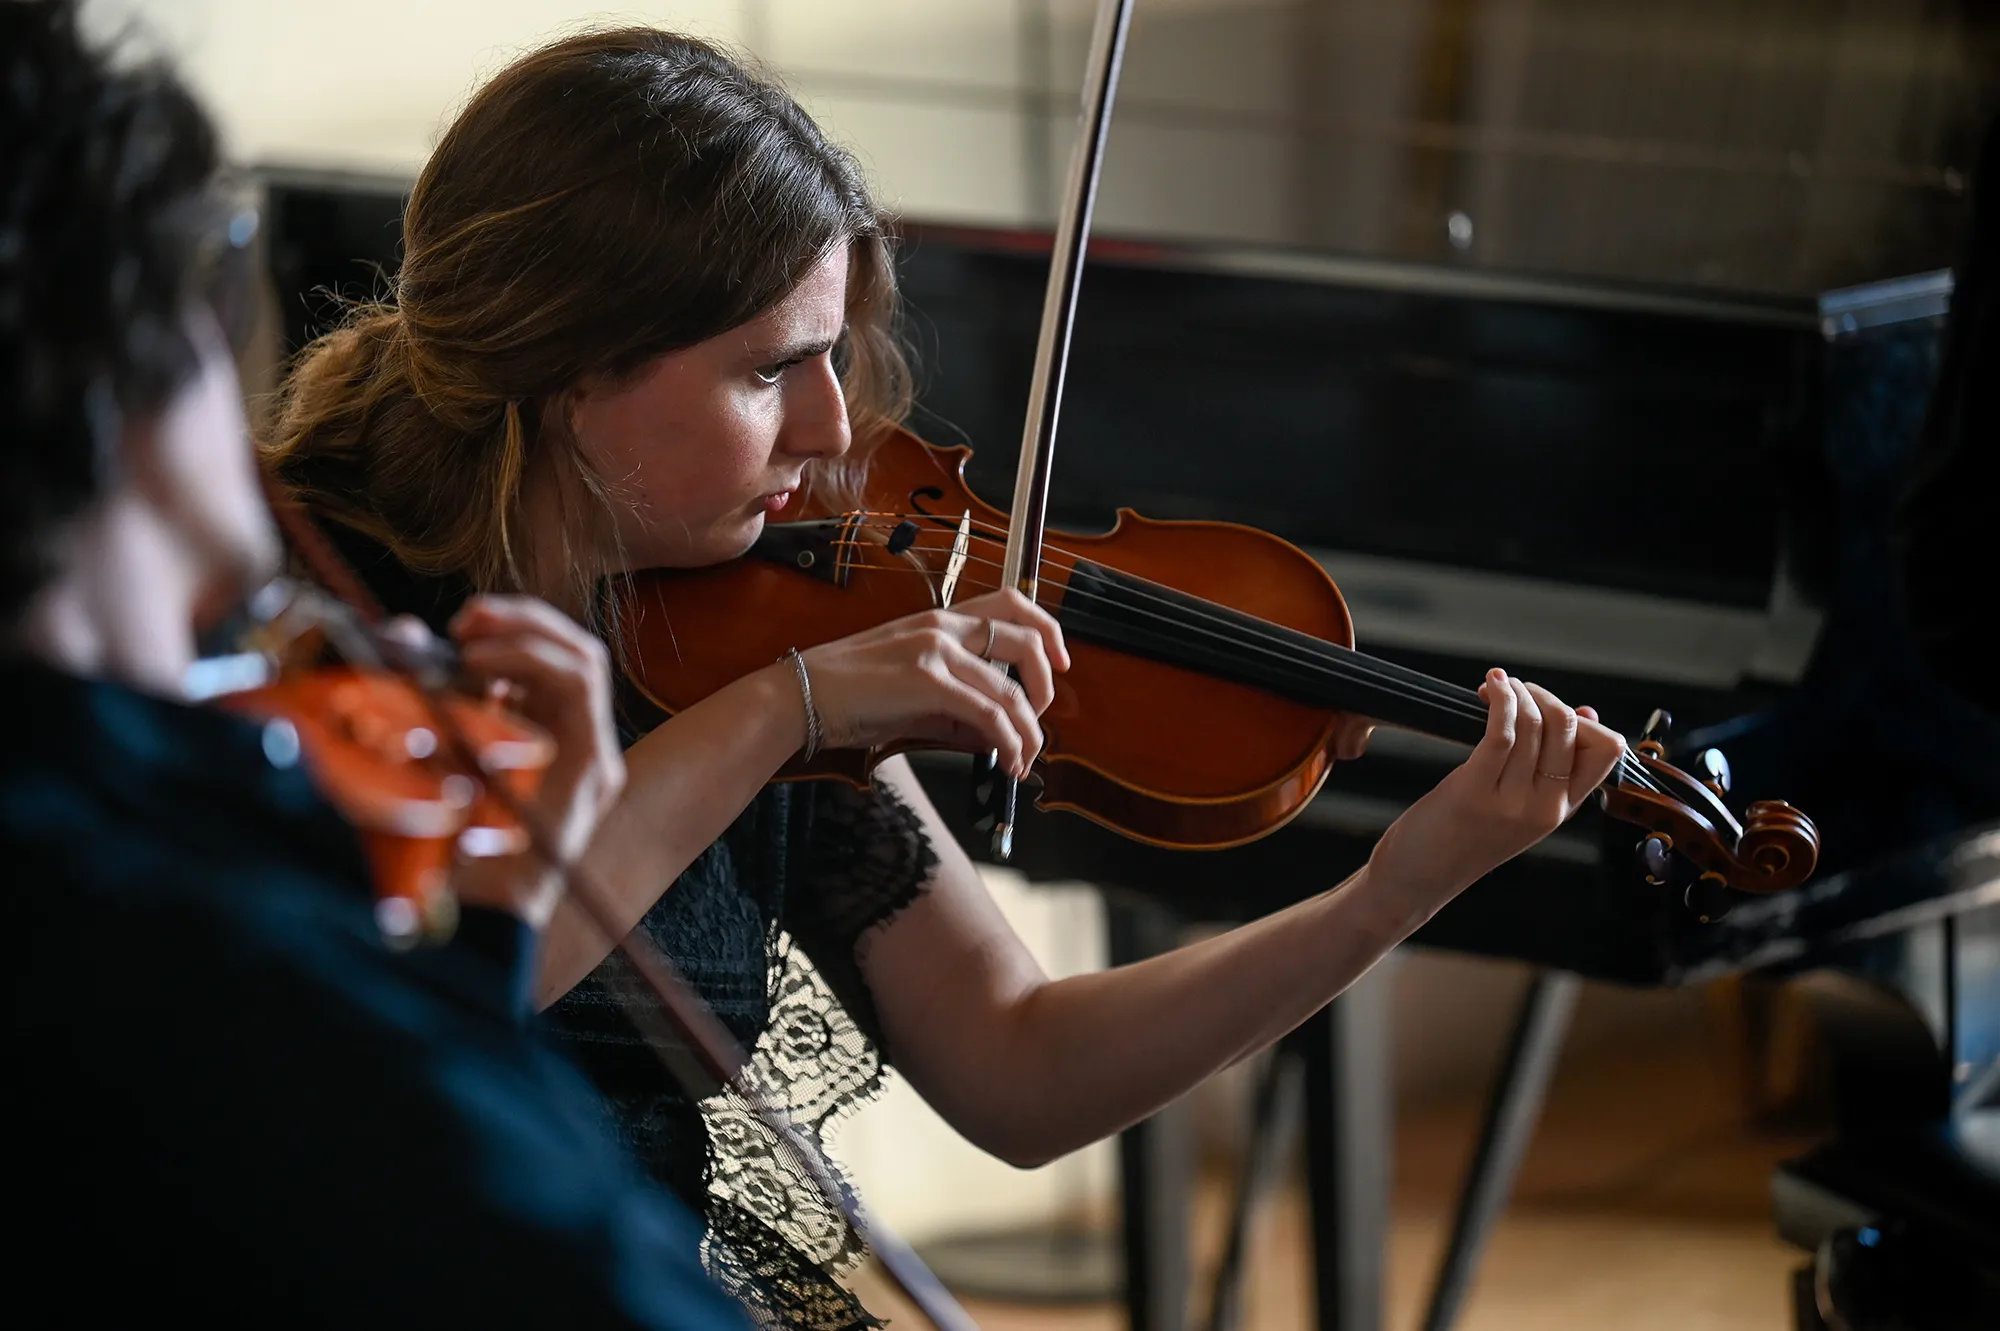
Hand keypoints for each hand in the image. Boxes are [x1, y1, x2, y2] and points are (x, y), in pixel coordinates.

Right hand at [444, 596, 626, 922]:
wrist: (479, 941)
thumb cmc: (462, 885)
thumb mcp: (441, 800)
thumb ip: (427, 720)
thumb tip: (405, 639)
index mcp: (587, 769)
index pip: (579, 675)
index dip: (524, 647)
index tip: (466, 649)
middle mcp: (590, 758)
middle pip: (578, 657)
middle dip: (522, 625)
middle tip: (464, 621)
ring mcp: (571, 757)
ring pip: (557, 668)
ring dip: (511, 639)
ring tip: (458, 635)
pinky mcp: (543, 758)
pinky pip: (533, 694)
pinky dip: (499, 670)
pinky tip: (461, 670)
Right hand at [795, 589, 1069, 777]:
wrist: (802, 697)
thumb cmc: (849, 693)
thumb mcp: (912, 691)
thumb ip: (956, 707)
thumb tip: (993, 735)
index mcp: (939, 620)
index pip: (1011, 603)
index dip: (1048, 629)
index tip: (1060, 662)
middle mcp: (943, 626)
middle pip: (1026, 638)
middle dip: (1047, 683)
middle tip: (1042, 718)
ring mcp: (936, 651)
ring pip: (1011, 689)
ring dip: (1029, 731)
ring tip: (1025, 758)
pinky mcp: (928, 682)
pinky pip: (989, 714)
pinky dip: (1008, 742)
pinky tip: (1006, 760)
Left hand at [1368, 669, 1624, 898]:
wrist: (1417, 880)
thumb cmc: (1461, 837)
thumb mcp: (1519, 808)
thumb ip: (1550, 770)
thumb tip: (1585, 713)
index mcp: (1561, 810)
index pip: (1608, 751)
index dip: (1586, 720)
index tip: (1553, 709)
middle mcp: (1544, 807)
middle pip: (1571, 728)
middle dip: (1545, 695)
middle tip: (1518, 690)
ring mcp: (1512, 801)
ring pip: (1535, 724)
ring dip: (1517, 692)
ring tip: (1497, 685)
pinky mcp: (1474, 792)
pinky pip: (1501, 733)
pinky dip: (1500, 700)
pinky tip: (1489, 688)